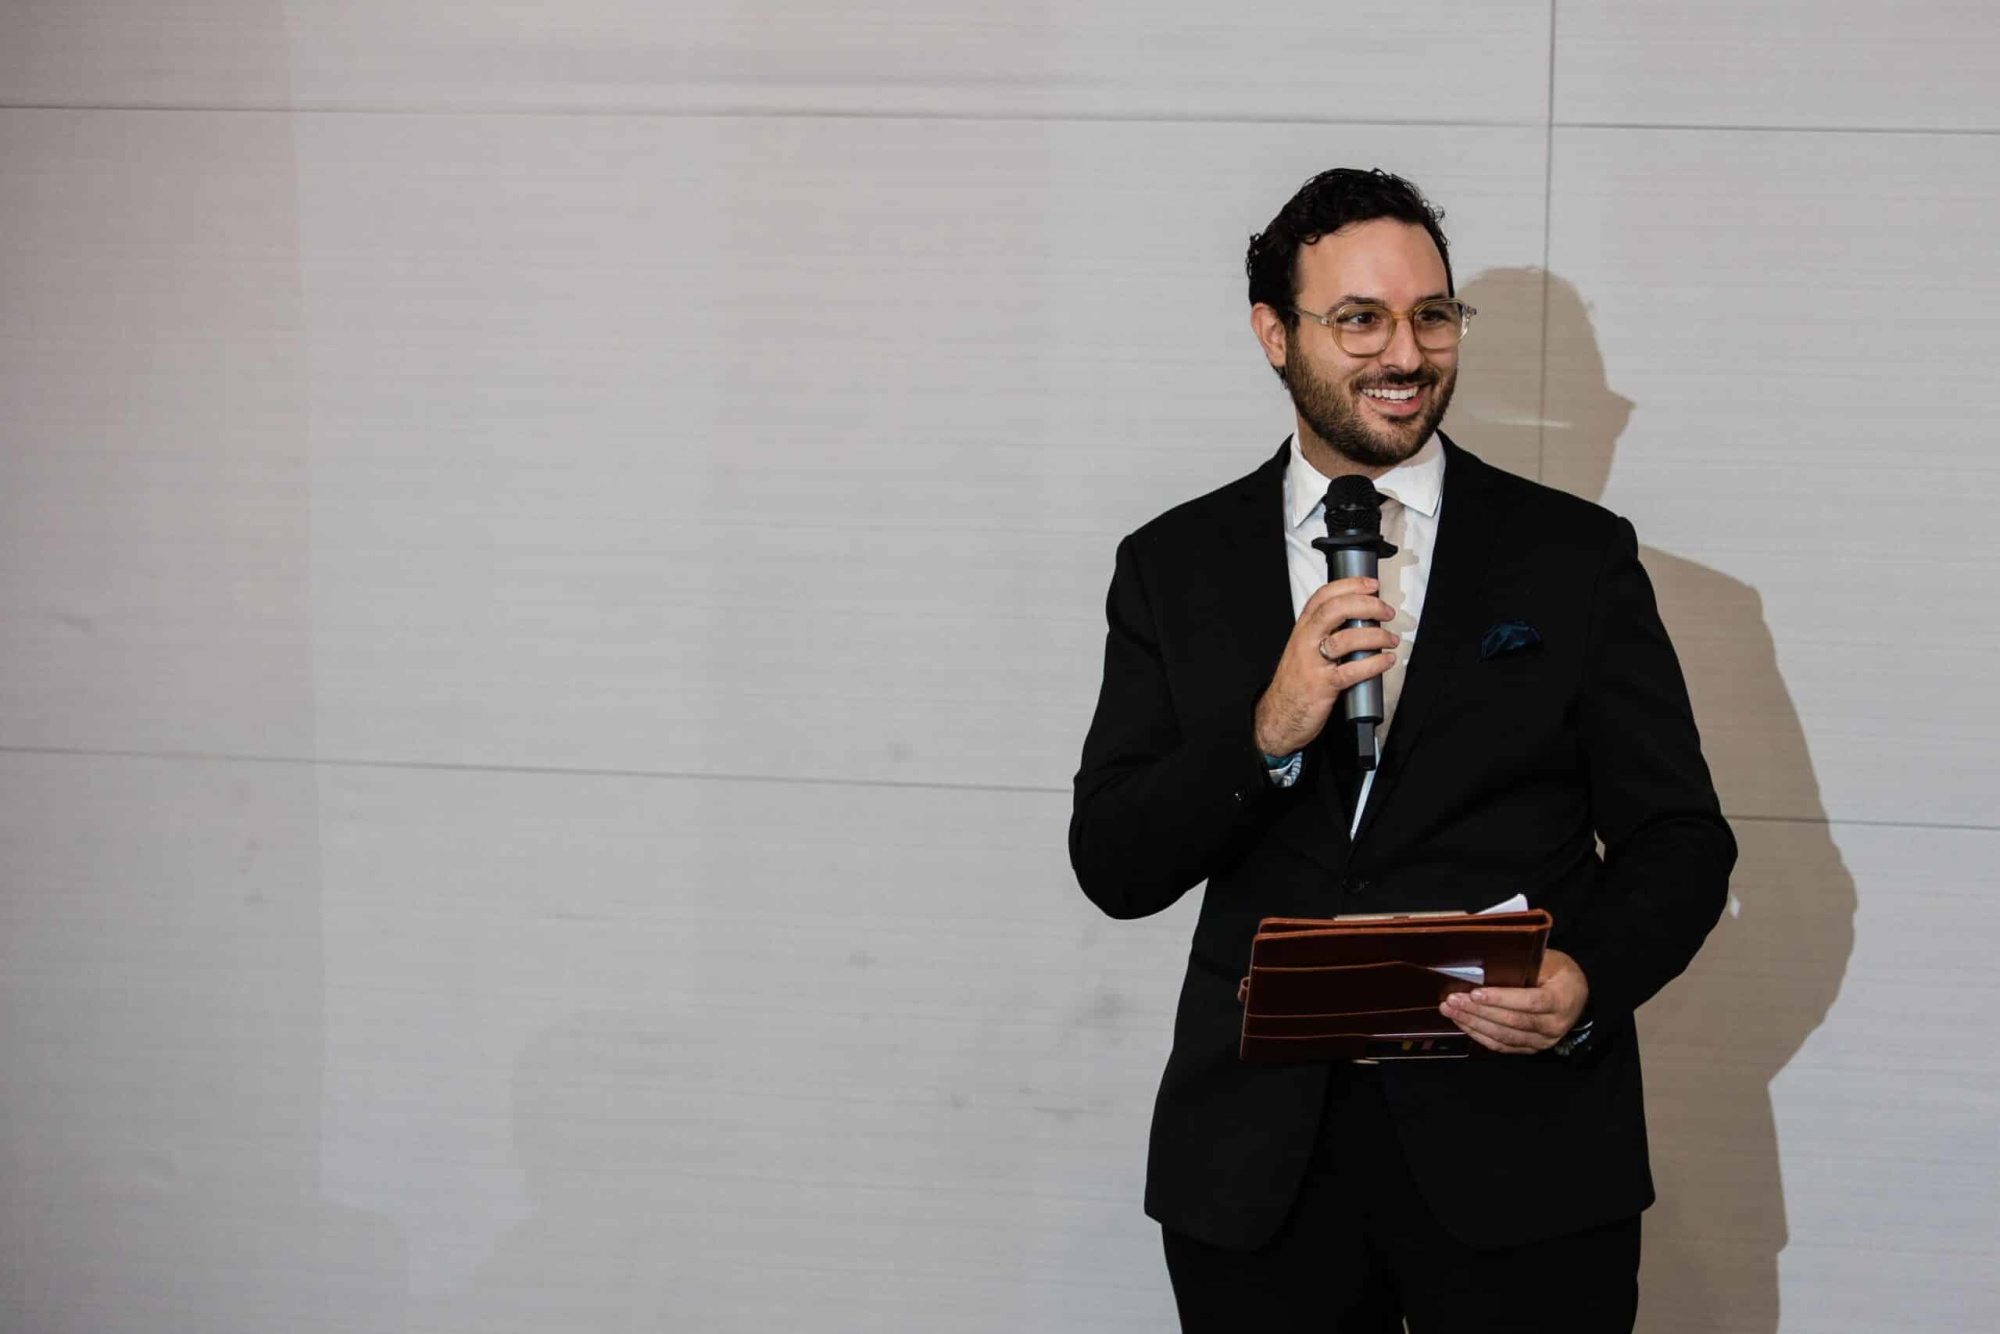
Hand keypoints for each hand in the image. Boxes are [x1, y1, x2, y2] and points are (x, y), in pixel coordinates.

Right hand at [1252, 577, 1399, 755]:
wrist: (1280, 715)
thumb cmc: (1297, 681)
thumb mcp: (1304, 649)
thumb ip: (1326, 633)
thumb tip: (1361, 618)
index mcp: (1303, 629)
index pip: (1323, 596)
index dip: (1350, 585)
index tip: (1371, 584)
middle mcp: (1305, 641)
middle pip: (1335, 610)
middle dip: (1366, 605)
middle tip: (1386, 612)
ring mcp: (1312, 663)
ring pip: (1346, 639)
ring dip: (1376, 636)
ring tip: (1391, 640)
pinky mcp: (1322, 686)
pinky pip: (1352, 671)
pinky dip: (1374, 664)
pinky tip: (1386, 660)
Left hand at [1440, 948, 1589, 1054]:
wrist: (1577, 997)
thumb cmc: (1559, 974)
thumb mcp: (1549, 961)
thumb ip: (1524, 965)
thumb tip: (1486, 965)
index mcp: (1560, 1001)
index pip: (1528, 1002)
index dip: (1500, 998)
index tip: (1474, 993)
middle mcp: (1553, 1026)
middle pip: (1512, 1022)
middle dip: (1478, 1011)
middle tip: (1452, 1001)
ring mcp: (1542, 1041)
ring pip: (1504, 1037)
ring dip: (1473, 1024)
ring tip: (1450, 1011)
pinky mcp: (1531, 1048)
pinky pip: (1503, 1046)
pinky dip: (1480, 1035)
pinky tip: (1463, 1024)